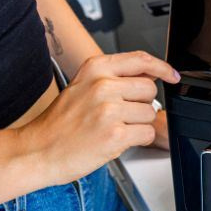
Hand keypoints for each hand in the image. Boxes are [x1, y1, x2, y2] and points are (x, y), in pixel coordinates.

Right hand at [18, 51, 179, 184]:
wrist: (38, 150)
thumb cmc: (59, 124)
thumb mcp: (83, 87)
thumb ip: (113, 78)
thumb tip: (150, 74)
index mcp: (95, 69)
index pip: (140, 60)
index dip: (162, 67)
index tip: (172, 75)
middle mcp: (103, 86)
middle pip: (150, 89)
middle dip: (142, 103)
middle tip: (123, 115)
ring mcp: (109, 110)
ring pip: (150, 113)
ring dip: (139, 124)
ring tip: (114, 128)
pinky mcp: (115, 134)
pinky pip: (146, 133)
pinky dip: (138, 139)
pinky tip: (117, 140)